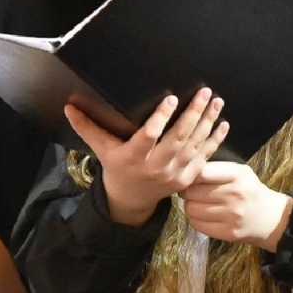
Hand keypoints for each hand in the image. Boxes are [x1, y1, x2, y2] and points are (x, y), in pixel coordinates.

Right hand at [66, 88, 227, 227]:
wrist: (132, 200)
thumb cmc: (116, 168)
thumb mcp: (102, 149)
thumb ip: (87, 127)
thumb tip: (68, 107)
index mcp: (133, 158)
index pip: (148, 137)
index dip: (160, 118)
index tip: (171, 98)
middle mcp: (155, 167)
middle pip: (178, 139)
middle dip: (193, 114)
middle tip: (204, 92)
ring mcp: (174, 174)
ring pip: (194, 145)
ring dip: (207, 122)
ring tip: (216, 101)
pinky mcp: (187, 178)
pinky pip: (204, 157)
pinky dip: (215, 140)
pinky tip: (223, 123)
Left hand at [181, 162, 292, 250]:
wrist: (270, 218)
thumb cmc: (249, 190)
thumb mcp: (239, 172)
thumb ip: (216, 170)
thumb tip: (187, 173)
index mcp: (237, 175)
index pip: (202, 173)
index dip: (190, 176)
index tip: (189, 178)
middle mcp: (234, 194)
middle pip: (192, 192)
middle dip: (187, 192)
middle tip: (191, 193)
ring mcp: (231, 215)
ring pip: (192, 209)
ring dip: (190, 206)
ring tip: (198, 204)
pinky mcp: (228, 232)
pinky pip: (197, 225)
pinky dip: (195, 220)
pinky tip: (203, 216)